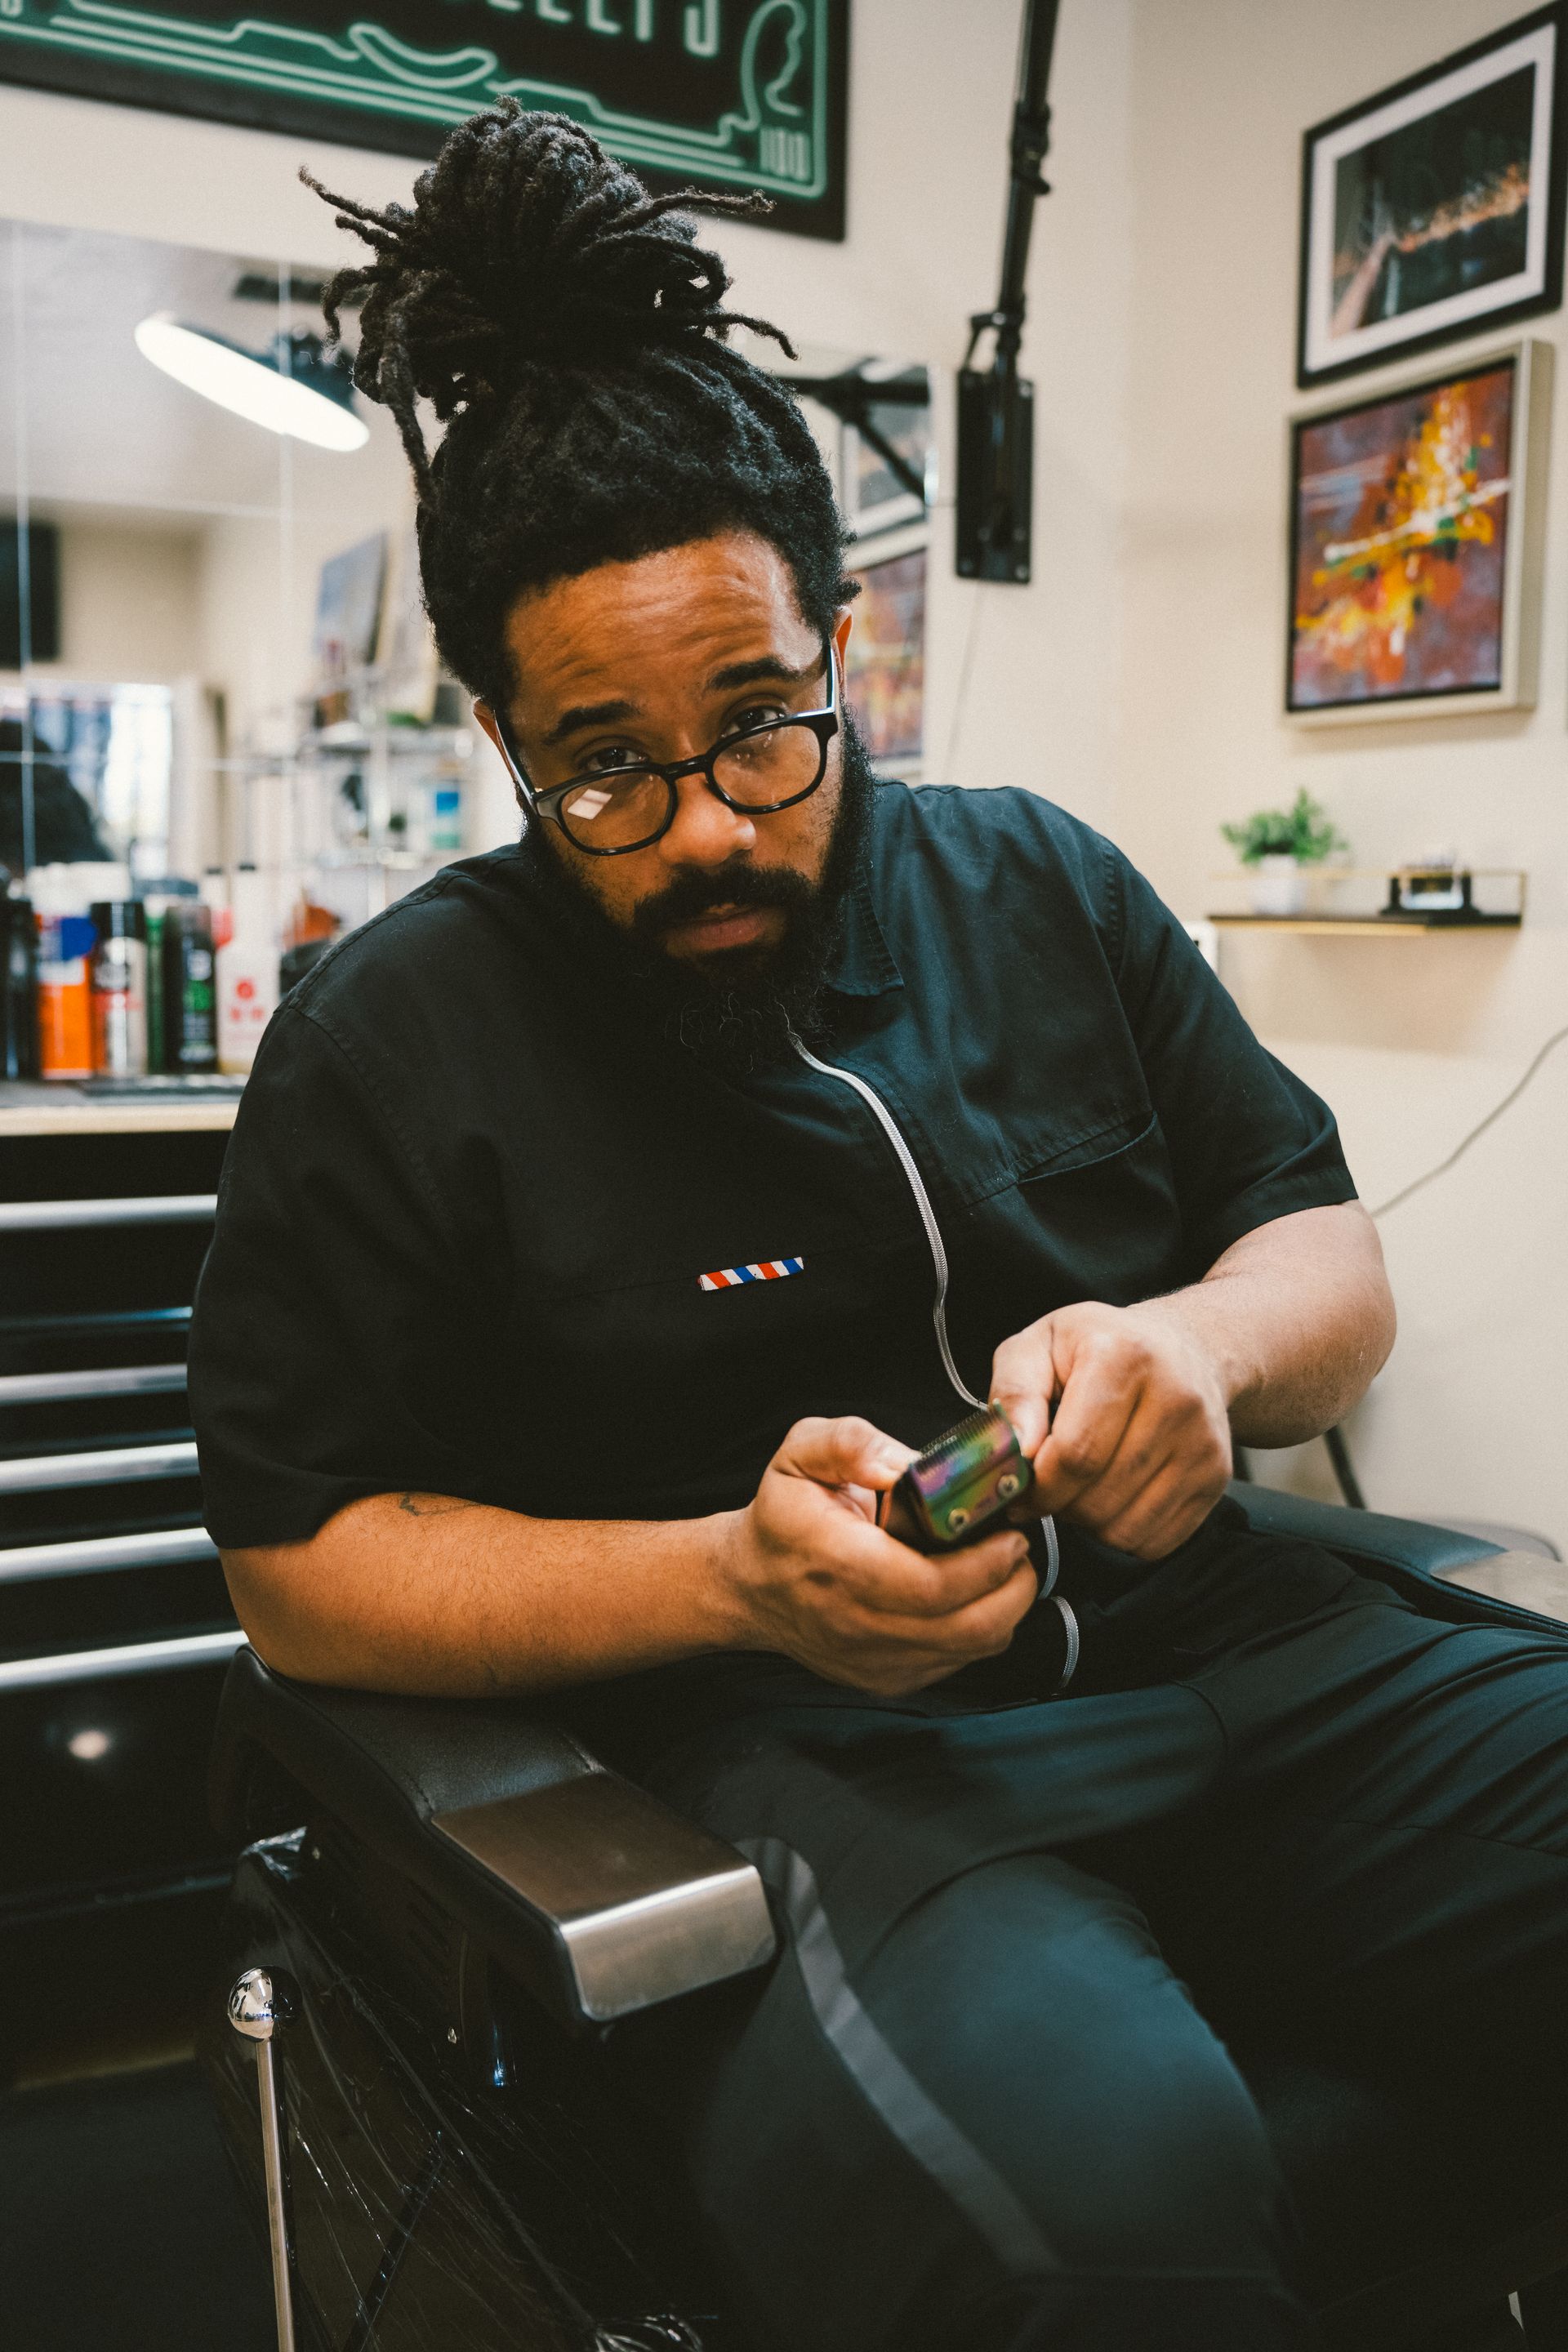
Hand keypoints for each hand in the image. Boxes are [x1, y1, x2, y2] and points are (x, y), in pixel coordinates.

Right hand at [722, 1416, 1037, 1695]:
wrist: (751, 1585)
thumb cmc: (782, 1517)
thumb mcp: (798, 1455)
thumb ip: (850, 1443)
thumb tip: (905, 1463)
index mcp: (841, 1565)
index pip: (933, 1585)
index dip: (986, 1564)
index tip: (1009, 1533)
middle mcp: (858, 1623)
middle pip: (968, 1625)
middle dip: (1013, 1587)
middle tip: (1018, 1548)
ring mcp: (875, 1660)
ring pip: (971, 1648)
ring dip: (1004, 1609)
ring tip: (1004, 1568)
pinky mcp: (887, 1679)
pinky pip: (956, 1661)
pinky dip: (980, 1630)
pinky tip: (974, 1595)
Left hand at [990, 1302, 1232, 1559]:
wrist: (1184, 1351)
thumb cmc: (1100, 1348)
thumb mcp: (1038, 1345)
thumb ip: (1015, 1393)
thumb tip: (1016, 1450)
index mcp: (1124, 1357)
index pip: (1075, 1455)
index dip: (1036, 1486)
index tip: (1018, 1489)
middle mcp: (1175, 1399)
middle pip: (1098, 1498)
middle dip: (1059, 1505)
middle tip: (1050, 1483)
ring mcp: (1202, 1443)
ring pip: (1125, 1529)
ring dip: (1089, 1521)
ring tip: (1085, 1483)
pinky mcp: (1217, 1478)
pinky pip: (1155, 1542)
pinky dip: (1123, 1531)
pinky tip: (1116, 1493)